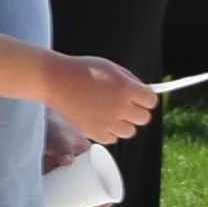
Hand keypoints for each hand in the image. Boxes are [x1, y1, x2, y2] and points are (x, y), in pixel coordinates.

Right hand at [39, 53, 155, 146]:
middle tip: (124, 105)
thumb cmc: (81, 70)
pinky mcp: (95, 132)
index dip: (145, 98)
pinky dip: (109, 132)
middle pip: (144, 118)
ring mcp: (107, 121)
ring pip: (130, 131)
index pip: (151, 101)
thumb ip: (130, 80)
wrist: (56, 80)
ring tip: (111, 114)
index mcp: (126, 88)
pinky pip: (112, 139)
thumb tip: (143, 91)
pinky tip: (101, 120)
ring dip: (124, 123)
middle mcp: (120, 107)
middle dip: (136, 111)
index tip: (139, 97)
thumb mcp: (111, 67)